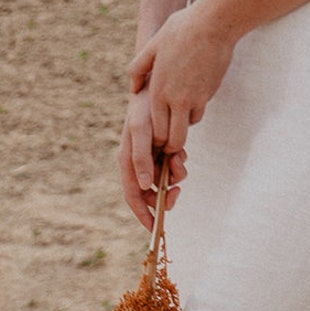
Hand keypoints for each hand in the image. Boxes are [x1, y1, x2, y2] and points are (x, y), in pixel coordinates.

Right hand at [120, 88, 186, 229]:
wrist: (159, 80)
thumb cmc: (145, 103)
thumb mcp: (141, 130)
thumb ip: (140, 157)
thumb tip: (146, 186)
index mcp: (127, 159)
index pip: (133, 195)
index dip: (142, 214)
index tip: (155, 229)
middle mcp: (137, 161)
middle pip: (149, 193)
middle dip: (164, 196)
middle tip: (177, 193)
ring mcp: (150, 155)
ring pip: (163, 180)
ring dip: (174, 178)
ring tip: (181, 164)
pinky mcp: (163, 148)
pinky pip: (172, 166)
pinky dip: (179, 165)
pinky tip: (182, 154)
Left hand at [129, 0, 236, 153]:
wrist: (214, 23)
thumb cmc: (181, 29)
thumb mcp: (153, 45)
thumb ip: (138, 68)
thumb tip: (133, 91)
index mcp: (158, 90)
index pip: (156, 131)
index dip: (157, 139)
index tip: (156, 137)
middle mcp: (175, 99)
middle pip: (173, 140)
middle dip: (171, 145)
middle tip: (169, 141)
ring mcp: (194, 99)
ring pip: (188, 127)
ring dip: (183, 125)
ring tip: (179, 114)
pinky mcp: (209, 94)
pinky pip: (199, 111)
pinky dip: (195, 110)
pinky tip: (192, 98)